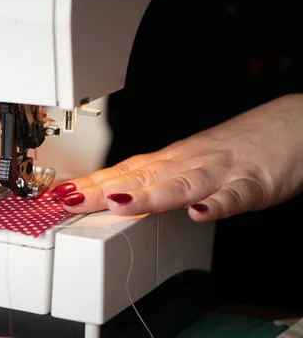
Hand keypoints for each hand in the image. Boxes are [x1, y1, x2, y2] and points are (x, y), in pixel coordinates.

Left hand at [52, 93, 302, 221]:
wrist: (292, 124)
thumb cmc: (238, 145)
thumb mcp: (189, 161)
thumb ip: (156, 179)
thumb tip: (117, 192)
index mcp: (171, 160)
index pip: (122, 171)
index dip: (90, 183)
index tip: (58, 194)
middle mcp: (188, 163)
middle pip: (140, 177)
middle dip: (102, 190)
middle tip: (69, 200)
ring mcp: (220, 172)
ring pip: (181, 184)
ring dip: (149, 196)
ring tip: (119, 204)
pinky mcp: (254, 184)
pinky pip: (234, 196)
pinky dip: (217, 204)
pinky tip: (200, 213)